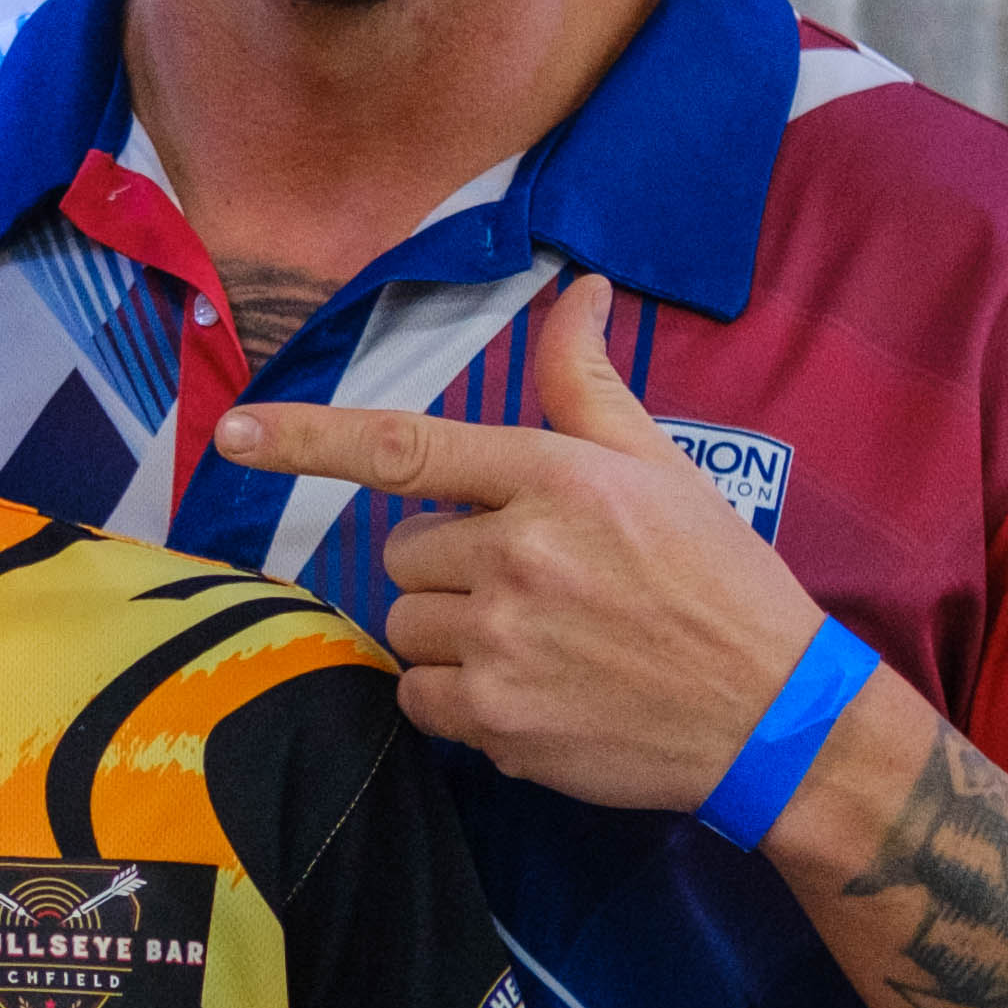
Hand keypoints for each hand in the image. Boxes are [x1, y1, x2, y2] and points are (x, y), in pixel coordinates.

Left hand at [213, 276, 839, 812]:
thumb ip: (587, 384)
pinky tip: (528, 691)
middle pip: (403, 552)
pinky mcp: (498, 720)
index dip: (307, 439)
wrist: (773, 713)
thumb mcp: (661, 466)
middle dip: (448, 567)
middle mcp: (518, 552)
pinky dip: (454, 699)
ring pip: (404, 623)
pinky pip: (418, 697)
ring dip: (447, 632)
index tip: (234, 434)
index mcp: (554, 477)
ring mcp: (503, 640)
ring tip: (536, 640)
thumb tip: (578, 287)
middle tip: (534, 585)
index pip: (405, 447)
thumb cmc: (718, 580)